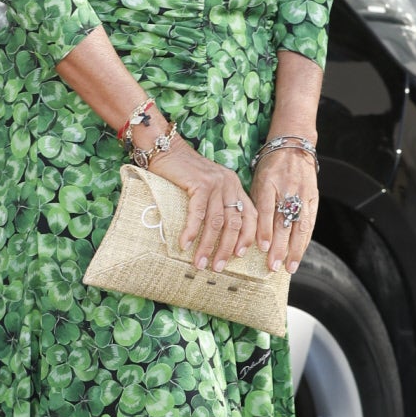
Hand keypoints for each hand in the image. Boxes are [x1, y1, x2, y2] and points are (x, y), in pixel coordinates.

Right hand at [146, 137, 256, 271]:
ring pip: (217, 223)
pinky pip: (198, 214)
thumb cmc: (182, 172)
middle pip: (235, 224)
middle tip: (218, 268)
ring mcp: (216, 183)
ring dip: (207, 246)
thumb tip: (215, 237)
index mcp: (234, 186)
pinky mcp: (200, 183)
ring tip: (200, 263)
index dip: (249, 237)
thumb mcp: (206, 188)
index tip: (242, 257)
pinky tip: (184, 245)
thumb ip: (215, 205)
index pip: (250, 215)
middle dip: (227, 249)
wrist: (165, 148)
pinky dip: (192, 232)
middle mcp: (229, 184)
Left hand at [249, 145, 317, 274]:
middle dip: (279, 247)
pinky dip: (304, 240)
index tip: (262, 248)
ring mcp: (302, 194)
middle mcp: (287, 189)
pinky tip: (300, 253)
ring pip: (299, 226)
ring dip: (294, 249)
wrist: (293, 146)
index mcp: (268, 183)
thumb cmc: (270, 166)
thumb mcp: (258, 179)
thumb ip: (255, 203)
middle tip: (273, 266)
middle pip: (284, 222)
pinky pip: (309, 223)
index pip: (267, 209)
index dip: (265, 230)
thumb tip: (249, 231)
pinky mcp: (313, 198)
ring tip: (289, 267)